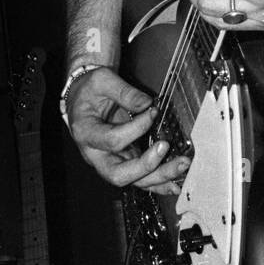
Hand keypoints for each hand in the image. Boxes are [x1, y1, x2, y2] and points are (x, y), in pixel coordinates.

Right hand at [65, 66, 190, 195]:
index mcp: (86, 133)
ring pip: (133, 181)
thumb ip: (124, 92)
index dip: (136, 128)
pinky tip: (175, 183)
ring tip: (181, 164)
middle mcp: (95, 155)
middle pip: (119, 174)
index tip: (153, 112)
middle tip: (166, 147)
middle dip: (147, 165)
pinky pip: (140, 179)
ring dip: (159, 176)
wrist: (82, 98)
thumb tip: (146, 104)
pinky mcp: (122, 163)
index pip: (112, 140)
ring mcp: (109, 162)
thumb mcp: (102, 81)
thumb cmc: (89, 90)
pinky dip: (158, 183)